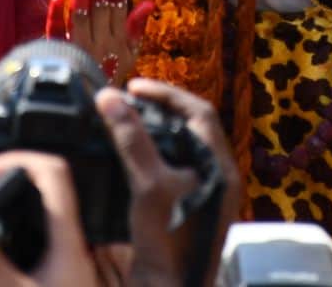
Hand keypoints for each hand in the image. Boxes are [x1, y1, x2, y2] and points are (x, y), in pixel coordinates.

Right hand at [0, 152, 98, 286]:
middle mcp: (81, 243)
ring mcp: (78, 258)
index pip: (53, 171)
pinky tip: (5, 243)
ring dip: (20, 203)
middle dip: (14, 176)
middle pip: (55, 185)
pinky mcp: (71, 273)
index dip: (14, 160)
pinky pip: (51, 236)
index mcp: (72, 240)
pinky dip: (26, 228)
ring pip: (54, 211)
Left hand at [46, 0, 154, 86]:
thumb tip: (148, 2)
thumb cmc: (111, 75)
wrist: (94, 108)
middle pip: (99, 7)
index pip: (118, 6)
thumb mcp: (129, 54)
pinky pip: (57, 36)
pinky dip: (56, 18)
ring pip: (80, 18)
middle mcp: (100, 42)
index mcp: (117, 39)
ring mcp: (80, 48)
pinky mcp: (62, 55)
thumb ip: (137, 28)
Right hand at [96, 79, 242, 286]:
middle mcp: (218, 178)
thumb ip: (132, 140)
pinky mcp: (188, 210)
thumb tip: (110, 98)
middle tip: (127, 102)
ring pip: (181, 149)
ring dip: (154, 132)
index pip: (200, 112)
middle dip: (159, 110)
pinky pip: (173, 170)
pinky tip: (128, 158)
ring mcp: (204, 196)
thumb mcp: (149, 186)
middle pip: (192, 128)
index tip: (133, 87)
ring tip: (125, 123)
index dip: (166, 94)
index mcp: (221, 168)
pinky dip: (151, 156)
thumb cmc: (168, 243)